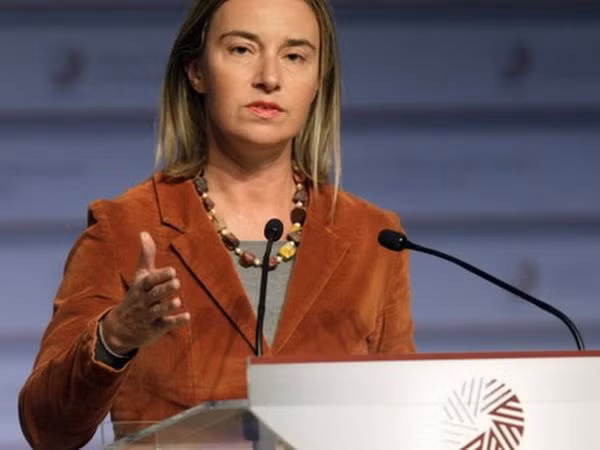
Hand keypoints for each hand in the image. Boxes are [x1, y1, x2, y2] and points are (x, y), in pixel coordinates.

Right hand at [101, 231, 189, 354]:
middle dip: (164, 289)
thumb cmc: (136, 296)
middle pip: (153, 295)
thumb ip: (146, 256)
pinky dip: (176, 322)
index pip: (149, 281)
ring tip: (177, 301)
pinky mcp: (155, 328)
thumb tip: (144, 232)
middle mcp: (143, 301)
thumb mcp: (140, 276)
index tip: (172, 271)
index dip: (160, 276)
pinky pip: (165, 325)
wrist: (119, 328)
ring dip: (167, 306)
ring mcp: (148, 316)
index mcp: (141, 287)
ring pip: (157, 311)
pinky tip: (187, 317)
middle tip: (176, 283)